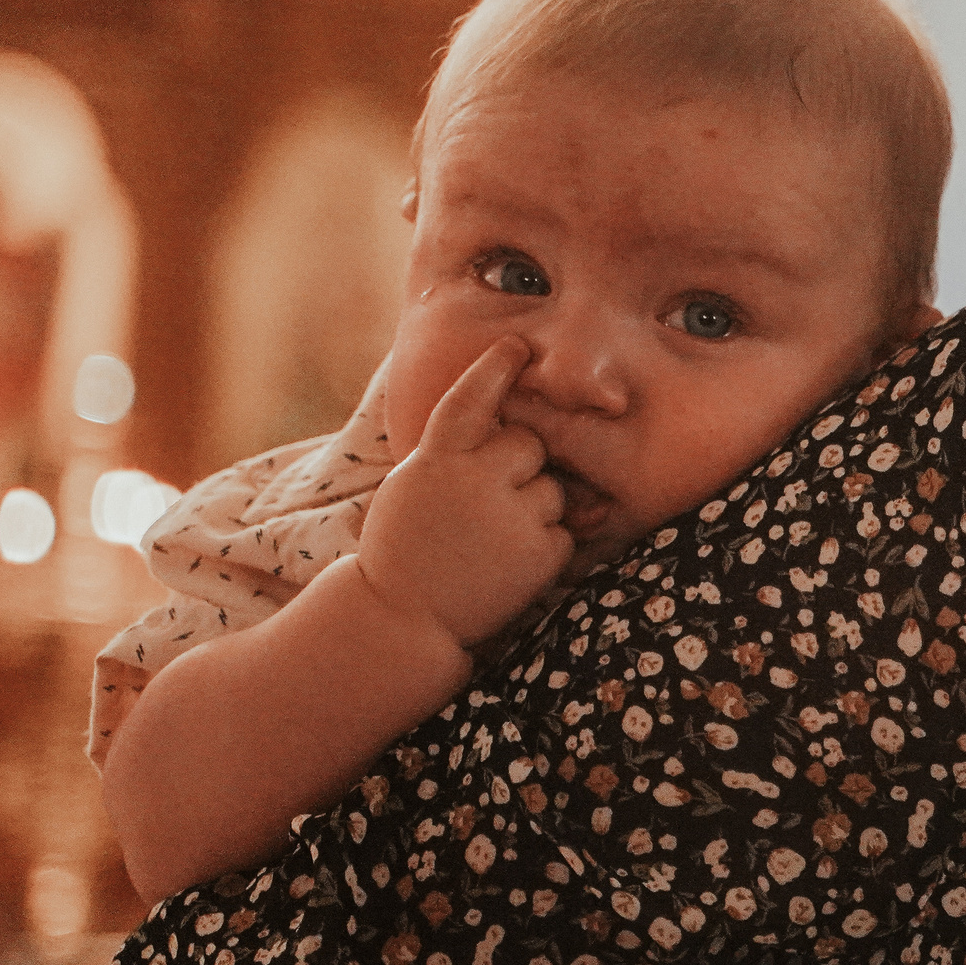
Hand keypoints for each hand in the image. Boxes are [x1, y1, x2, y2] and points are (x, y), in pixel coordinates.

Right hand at [359, 337, 571, 648]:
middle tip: (490, 499)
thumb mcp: (414, 485)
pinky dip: (546, 544)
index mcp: (436, 459)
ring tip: (493, 540)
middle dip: (520, 464)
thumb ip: (453, 455)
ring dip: (533, 507)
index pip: (470, 401)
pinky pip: (564, 530)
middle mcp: (474, 480)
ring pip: (551, 488)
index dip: (494, 370)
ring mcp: (510, 516)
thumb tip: (505, 427)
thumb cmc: (406, 547)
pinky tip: (509, 564)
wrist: (401, 617)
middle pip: (528, 444)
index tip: (517, 347)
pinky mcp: (540, 553)